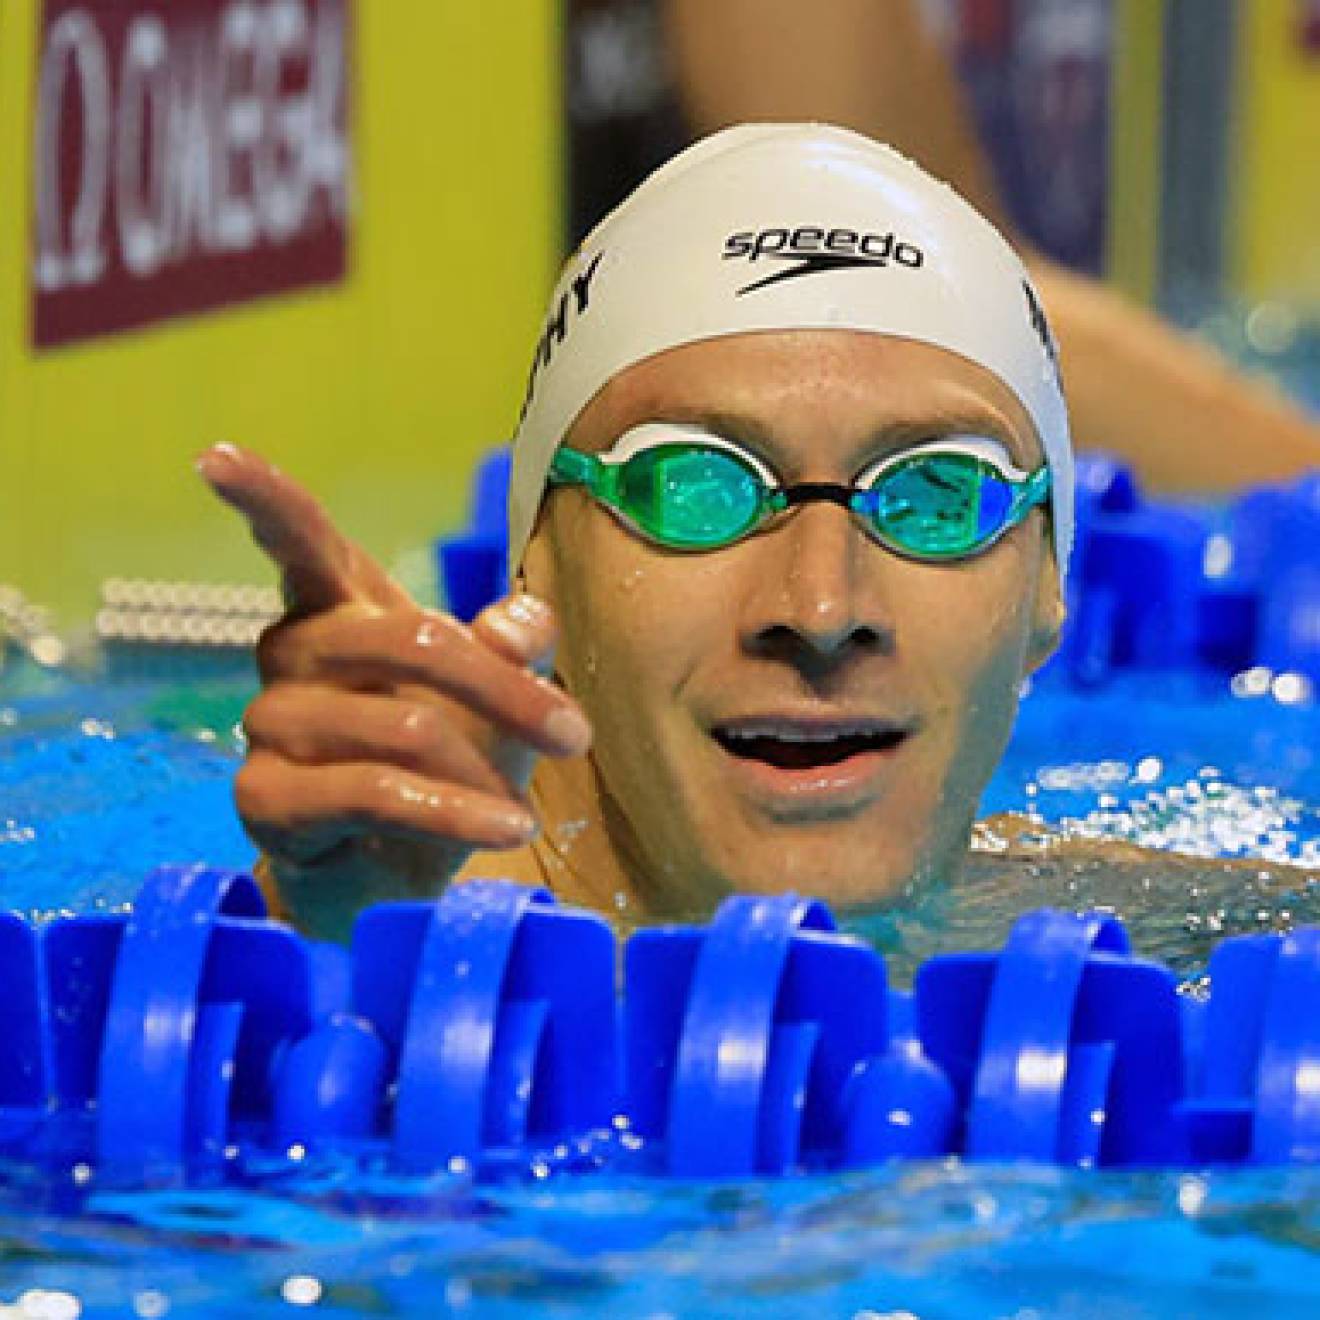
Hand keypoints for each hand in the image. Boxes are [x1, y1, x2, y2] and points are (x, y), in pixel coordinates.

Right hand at [197, 444, 590, 938]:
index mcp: (338, 609)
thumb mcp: (493, 698)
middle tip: (573, 734)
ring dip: (482, 772)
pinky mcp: (264, 798)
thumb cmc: (444, 760)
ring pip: (404, 727)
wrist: (393, 870)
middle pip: (408, 639)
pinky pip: (373, 793)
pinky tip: (505, 829)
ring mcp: (269, 725)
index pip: (299, 542)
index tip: (215, 458)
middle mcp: (292, 654)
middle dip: (505, 689)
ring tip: (520, 810)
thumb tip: (525, 619)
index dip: (263, 498)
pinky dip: (455, 814)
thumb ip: (509, 644)